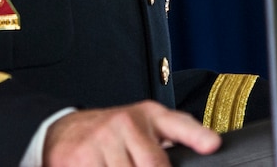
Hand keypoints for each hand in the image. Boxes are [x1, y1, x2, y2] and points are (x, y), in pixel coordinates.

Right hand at [42, 100, 221, 165]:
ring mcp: (100, 140)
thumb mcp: (145, 125)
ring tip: (120, 165)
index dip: (198, 136)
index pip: (177, 124)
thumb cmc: (112, 133)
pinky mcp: (77, 158)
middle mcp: (125, 123)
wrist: (64, 130)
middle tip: (139, 164)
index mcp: (148, 116)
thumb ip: (177, 135)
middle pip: (153, 166)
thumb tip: (208, 148)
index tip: (212, 145)